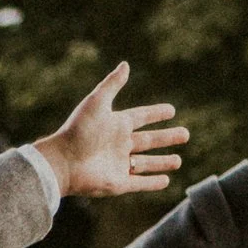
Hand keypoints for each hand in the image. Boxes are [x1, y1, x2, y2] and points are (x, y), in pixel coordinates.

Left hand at [37, 63, 190, 198]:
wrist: (62, 162)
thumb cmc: (78, 131)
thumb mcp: (97, 103)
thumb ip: (112, 84)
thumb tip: (125, 64)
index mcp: (115, 125)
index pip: (141, 117)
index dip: (155, 113)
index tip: (171, 111)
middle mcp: (118, 144)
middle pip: (149, 141)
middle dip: (167, 138)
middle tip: (186, 134)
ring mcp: (118, 164)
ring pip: (146, 163)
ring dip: (162, 162)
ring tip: (179, 160)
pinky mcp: (118, 183)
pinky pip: (139, 183)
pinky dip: (152, 183)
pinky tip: (166, 180)